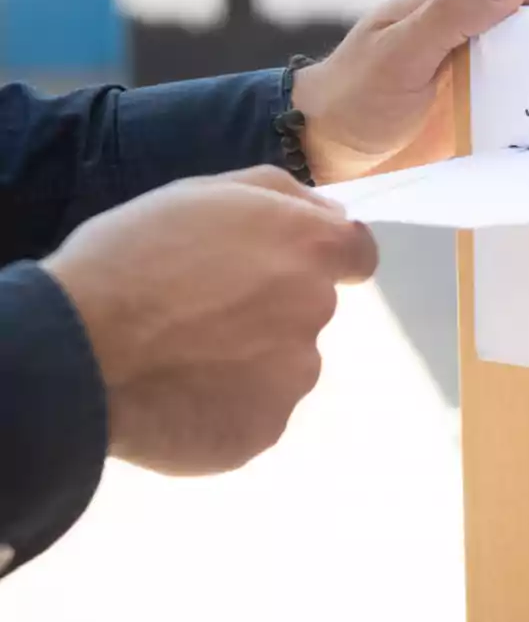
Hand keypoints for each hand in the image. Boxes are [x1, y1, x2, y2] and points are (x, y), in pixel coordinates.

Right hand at [41, 166, 377, 475]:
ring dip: (248, 360)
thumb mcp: (204, 192)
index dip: (323, 258)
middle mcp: (317, 312)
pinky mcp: (266, 429)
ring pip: (283, 364)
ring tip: (181, 356)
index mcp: (310, 249)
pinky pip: (255, 412)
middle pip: (308, 309)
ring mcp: (295, 378)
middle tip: (201, 311)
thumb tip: (333, 214)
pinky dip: (227, 405)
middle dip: (269, 308)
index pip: (357, 254)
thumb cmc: (133, 256)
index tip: (283, 265)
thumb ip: (283, 196)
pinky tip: (180, 395)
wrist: (77, 350)